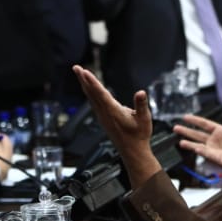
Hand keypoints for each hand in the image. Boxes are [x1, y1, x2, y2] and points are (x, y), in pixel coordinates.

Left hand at [73, 64, 158, 186]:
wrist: (133, 152)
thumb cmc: (139, 136)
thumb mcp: (145, 119)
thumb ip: (141, 105)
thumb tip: (141, 93)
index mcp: (113, 112)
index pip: (100, 94)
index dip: (92, 82)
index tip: (85, 72)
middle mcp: (105, 114)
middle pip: (92, 94)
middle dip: (84, 80)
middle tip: (76, 68)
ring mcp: (102, 117)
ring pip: (91, 98)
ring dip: (85, 85)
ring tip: (80, 74)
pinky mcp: (103, 119)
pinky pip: (93, 102)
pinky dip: (90, 92)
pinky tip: (89, 89)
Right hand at [175, 102, 221, 185]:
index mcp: (220, 131)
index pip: (204, 124)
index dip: (195, 120)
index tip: (186, 117)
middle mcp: (214, 139)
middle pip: (197, 134)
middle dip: (186, 130)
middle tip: (176, 127)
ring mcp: (213, 148)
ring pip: (197, 144)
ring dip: (188, 142)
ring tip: (179, 141)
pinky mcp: (213, 157)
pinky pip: (204, 152)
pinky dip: (198, 150)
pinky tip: (193, 147)